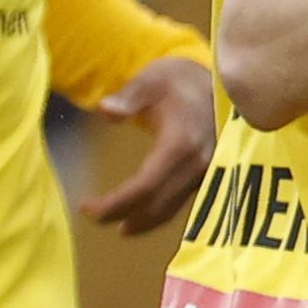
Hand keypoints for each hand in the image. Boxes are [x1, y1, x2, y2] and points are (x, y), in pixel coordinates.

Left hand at [79, 53, 216, 233]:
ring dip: (143, 221)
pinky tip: (142, 218)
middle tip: (91, 215)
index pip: (145, 186)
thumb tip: (105, 110)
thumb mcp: (150, 80)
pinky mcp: (207, 175)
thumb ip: (127, 97)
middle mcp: (197, 164)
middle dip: (123, 213)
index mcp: (181, 143)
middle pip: (156, 203)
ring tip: (118, 227)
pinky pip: (181, 203)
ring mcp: (206, 172)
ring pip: (171, 208)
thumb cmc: (177, 80)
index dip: (115, 203)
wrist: (220, 82)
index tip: (87, 207)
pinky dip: (158, 214)